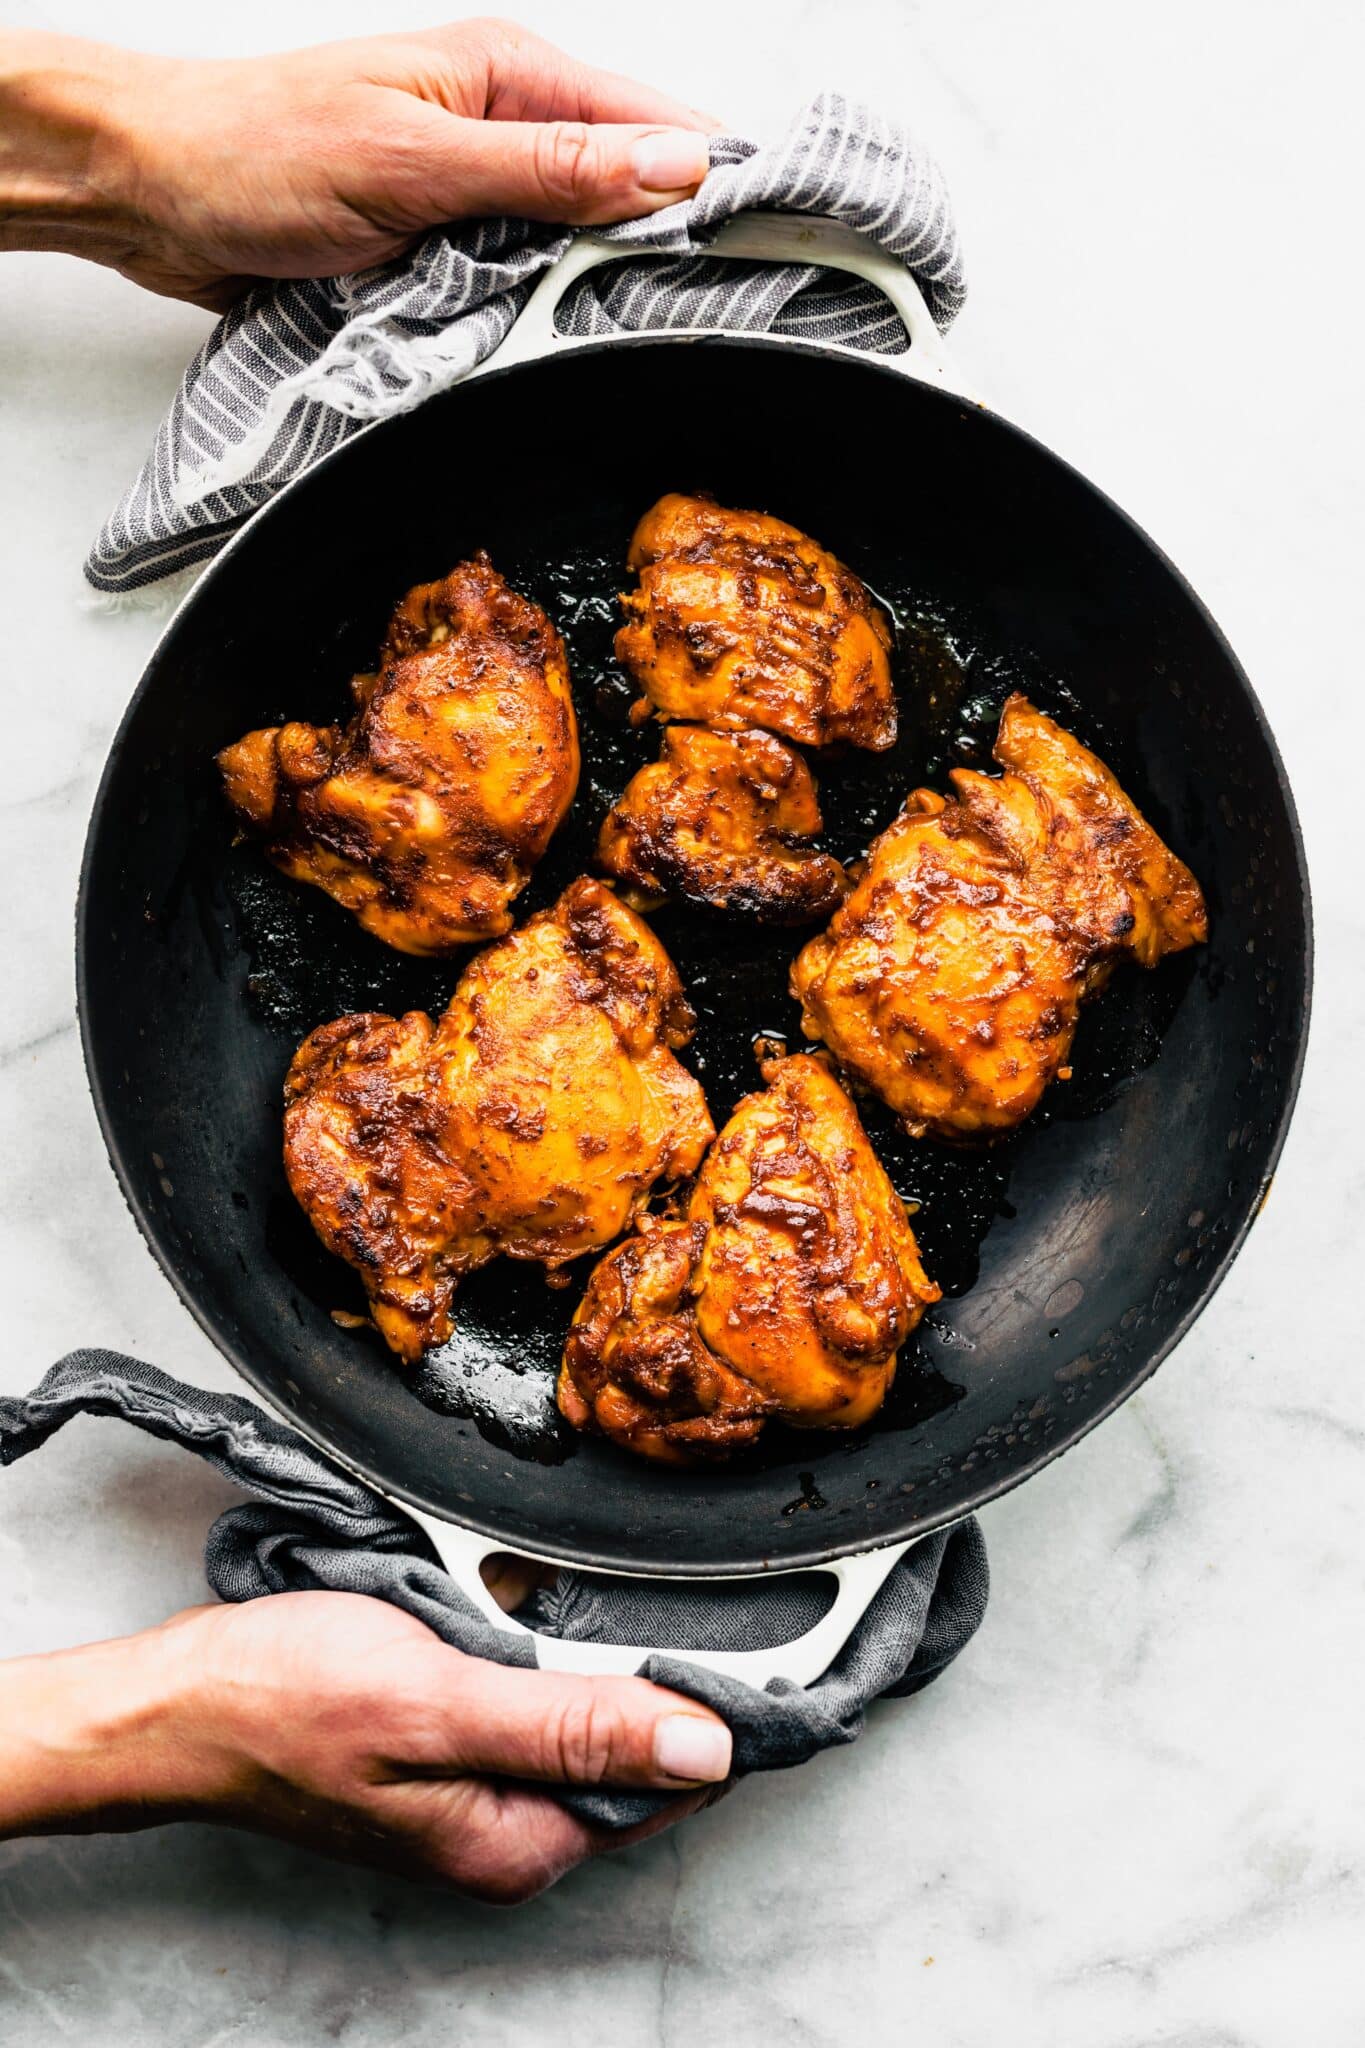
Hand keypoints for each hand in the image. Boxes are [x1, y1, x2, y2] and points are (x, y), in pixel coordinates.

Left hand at [0, 21, 716, 308]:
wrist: (153, 192)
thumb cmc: (254, 152)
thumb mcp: (416, 165)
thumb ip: (546, 171)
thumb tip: (664, 167)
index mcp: (505, 70)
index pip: (651, 122)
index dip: (714, 181)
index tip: (773, 243)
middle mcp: (498, 119)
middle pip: (625, 187)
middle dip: (661, 247)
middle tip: (704, 312)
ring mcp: (473, 183)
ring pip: (575, 243)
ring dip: (591, 291)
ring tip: (633, 334)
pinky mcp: (442, 238)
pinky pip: (517, 280)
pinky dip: (534, 313)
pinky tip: (552, 339)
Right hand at [0, 1591, 732, 1901]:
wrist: (178, 1699)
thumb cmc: (283, 1701)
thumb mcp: (437, 1702)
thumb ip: (573, 1727)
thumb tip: (707, 1748)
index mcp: (522, 1842)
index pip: (675, 1782)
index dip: (712, 1700)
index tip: (734, 1619)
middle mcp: (511, 1831)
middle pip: (637, 1748)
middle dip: (641, 1664)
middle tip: (613, 1586)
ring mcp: (479, 1793)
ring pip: (584, 1714)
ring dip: (582, 1649)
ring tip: (543, 1590)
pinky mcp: (452, 1750)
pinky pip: (531, 1697)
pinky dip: (533, 1646)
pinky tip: (505, 1604)